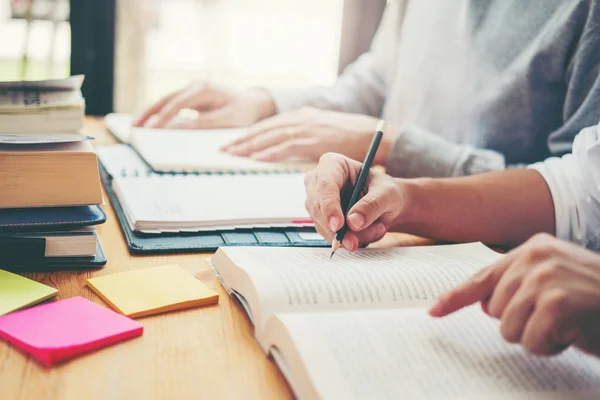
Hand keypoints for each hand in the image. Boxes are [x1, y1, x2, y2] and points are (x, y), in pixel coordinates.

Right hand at [133, 82, 275, 128]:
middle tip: (135, 126)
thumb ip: (203, 123)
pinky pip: (172, 104)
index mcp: (204, 89)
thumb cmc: (242, 113)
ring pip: (166, 100)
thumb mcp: (226, 121)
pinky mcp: (191, 97)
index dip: (163, 117)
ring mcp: (192, 90)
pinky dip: (160, 113)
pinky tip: (150, 123)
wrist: (253, 104)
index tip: (151, 128)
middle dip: (150, 113)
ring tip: (136, 125)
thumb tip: (180, 127)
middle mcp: (195, 86)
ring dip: (151, 112)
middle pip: (166, 99)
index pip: (178, 104)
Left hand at [222, 107, 395, 163]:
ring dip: (251, 146)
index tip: (233, 141)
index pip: (270, 124)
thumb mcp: (323, 130)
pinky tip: (257, 158)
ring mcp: (308, 128)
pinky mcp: (314, 140)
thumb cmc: (351, 136)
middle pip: (266, 128)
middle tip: (224, 149)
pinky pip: (287, 146)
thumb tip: (287, 149)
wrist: (373, 134)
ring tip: (233, 154)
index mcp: (303, 115)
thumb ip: (305, 137)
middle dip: (243, 139)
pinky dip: (270, 152)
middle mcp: (302, 118)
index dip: (250, 133)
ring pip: (272, 136)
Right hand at [304, 153, 410, 250]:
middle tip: (354, 242)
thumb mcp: (387, 193)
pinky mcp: (321, 220)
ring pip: (323, 225)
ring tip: (376, 229)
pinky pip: (328, 235)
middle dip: (337, 229)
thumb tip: (353, 222)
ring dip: (348, 235)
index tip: (338, 225)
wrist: (386, 204)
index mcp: (332, 164)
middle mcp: (318, 182)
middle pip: (318, 207)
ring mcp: (317, 202)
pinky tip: (367, 232)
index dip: (329, 206)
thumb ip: (372, 205)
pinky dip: (348, 239)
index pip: (325, 185)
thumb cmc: (385, 191)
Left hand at [430, 233, 599, 356]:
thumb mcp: (555, 287)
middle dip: (521, 325)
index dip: (456, 297)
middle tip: (556, 320)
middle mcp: (536, 255)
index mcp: (532, 249)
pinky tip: (573, 334)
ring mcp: (546, 275)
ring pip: (507, 328)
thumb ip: (519, 288)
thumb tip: (482, 304)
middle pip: (493, 310)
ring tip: (566, 326)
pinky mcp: (558, 300)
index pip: (483, 277)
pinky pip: (529, 340)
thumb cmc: (597, 303)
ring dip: (537, 337)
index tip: (434, 311)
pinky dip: (550, 346)